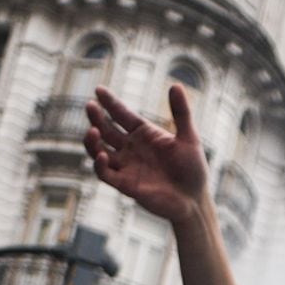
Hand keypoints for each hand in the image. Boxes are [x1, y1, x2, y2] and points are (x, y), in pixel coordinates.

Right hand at [86, 84, 208, 223]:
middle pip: (106, 130)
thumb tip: (176, 85)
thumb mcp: (189, 138)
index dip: (110, 103)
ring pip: (99, 150)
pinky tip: (103, 155)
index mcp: (144, 133)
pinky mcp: (125, 184)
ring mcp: (126, 166)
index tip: (99, 90)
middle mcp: (131, 148)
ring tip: (93, 131)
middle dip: (96, 118)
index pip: (121, 114)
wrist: (194, 200)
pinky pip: (105, 173)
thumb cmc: (193, 169)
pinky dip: (100, 165)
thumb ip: (181, 113)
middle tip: (90, 106)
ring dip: (92, 141)